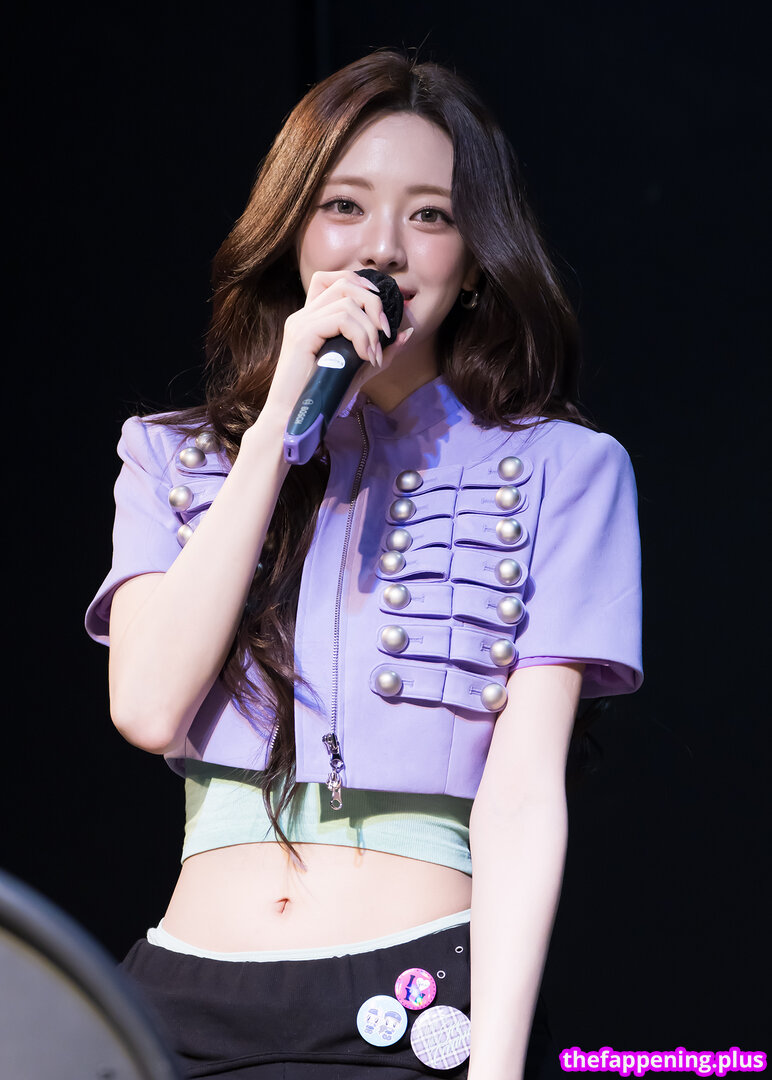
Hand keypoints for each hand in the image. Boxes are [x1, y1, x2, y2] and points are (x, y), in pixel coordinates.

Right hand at [263, 270, 410, 422]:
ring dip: (370, 329)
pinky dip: (361, 336)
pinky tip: (363, 357)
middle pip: (344, 282)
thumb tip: (406, 333)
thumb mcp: (358, 370)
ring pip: (347, 302)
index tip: (378, 313)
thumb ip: (380, 352)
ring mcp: (300, 323)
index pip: (331, 279)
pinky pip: (341, 319)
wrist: (293, 419)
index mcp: (311, 319)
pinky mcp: (302, 335)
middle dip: (373, 303)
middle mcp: (303, 315)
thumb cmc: (322, 397)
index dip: (360, 283)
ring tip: (372, 355)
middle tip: (385, 333)